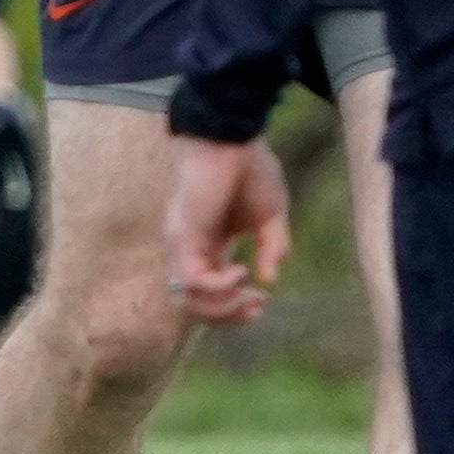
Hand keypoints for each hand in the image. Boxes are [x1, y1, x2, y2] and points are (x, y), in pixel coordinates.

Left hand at [163, 135, 291, 325]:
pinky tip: (240, 271)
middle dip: (227, 316)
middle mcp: (191, 250)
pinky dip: (217, 285)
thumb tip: (269, 279)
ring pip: (185, 300)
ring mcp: (183, 245)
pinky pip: (190, 278)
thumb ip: (272, 247)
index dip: (234, 308)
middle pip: (193, 306)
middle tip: (258, 306)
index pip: (209, 294)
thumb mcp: (271, 215)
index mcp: (211, 247)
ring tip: (249, 295)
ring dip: (221, 308)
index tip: (264, 300)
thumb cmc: (248, 169)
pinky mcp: (182, 235)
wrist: (232, 136)